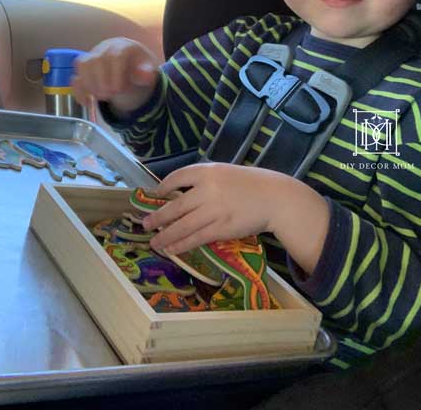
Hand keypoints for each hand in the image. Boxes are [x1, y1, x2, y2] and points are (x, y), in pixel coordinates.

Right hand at [72, 37, 160, 115]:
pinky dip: (79, 92)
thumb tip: (145, 76)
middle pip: (96, 60)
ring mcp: (92, 57)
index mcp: (122, 46)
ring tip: (100, 97)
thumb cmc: (139, 66)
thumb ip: (147, 73)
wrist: (129, 63)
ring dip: (89, 84)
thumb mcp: (148, 69)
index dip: (115, 73)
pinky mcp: (84, 70)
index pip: (115, 56)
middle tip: (110, 95)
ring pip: (82, 65)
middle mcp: (104, 48)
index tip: (119, 90)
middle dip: (101, 81)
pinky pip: (76, 77)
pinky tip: (88, 103)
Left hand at [142, 163, 292, 253]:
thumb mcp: (225, 173)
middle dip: (158, 217)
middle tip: (145, 224)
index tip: (157, 194)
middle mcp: (208, 189)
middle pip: (176, 206)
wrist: (275, 198)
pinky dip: (181, 245)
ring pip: (183, 226)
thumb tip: (181, 195)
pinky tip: (172, 249)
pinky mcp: (222, 228)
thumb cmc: (251, 184)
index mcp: (208, 171)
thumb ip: (205, 180)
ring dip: (165, 236)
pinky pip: (196, 238)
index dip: (164, 186)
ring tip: (154, 242)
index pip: (178, 177)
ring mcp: (214, 210)